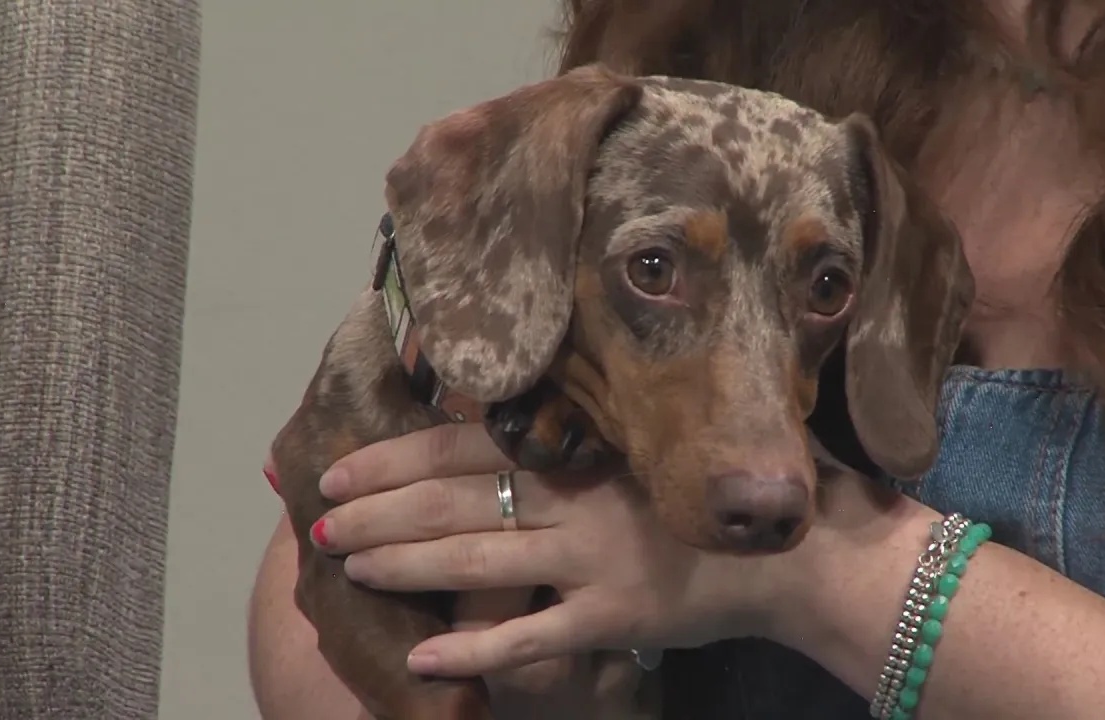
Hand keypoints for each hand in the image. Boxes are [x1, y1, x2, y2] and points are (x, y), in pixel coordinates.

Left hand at [313, 422, 810, 678]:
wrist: (786, 551)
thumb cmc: (701, 495)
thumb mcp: (635, 454)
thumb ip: (567, 449)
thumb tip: (485, 437)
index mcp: (577, 455)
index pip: (464, 448)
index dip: (395, 459)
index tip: (338, 468)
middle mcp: (576, 501)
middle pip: (456, 503)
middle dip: (379, 512)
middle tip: (319, 520)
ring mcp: (594, 563)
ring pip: (481, 563)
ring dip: (407, 565)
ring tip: (348, 567)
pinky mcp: (615, 619)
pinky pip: (534, 639)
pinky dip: (476, 651)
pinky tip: (422, 659)